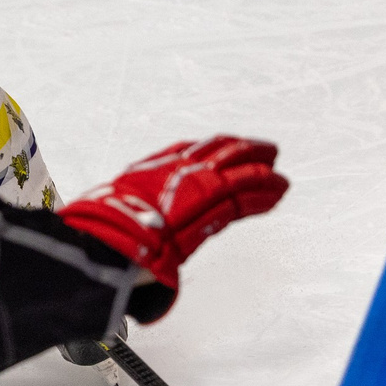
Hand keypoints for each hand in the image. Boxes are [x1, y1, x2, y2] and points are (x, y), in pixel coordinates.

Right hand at [57, 137, 286, 289]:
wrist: (110, 237)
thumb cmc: (104, 231)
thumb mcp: (114, 212)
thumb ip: (132, 215)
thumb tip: (132, 239)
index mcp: (153, 169)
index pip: (190, 151)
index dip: (212, 148)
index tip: (225, 147)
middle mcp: (177, 169)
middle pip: (220, 152)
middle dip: (245, 151)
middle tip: (266, 152)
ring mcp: (196, 182)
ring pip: (238, 171)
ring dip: (262, 174)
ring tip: (280, 178)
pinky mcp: (213, 202)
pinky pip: (245, 195)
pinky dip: (264, 193)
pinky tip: (278, 192)